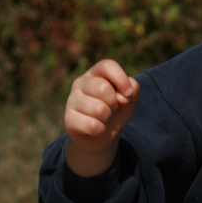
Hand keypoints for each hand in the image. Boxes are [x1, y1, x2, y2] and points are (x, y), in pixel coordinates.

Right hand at [64, 60, 139, 176]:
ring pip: (99, 109)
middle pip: (103, 88)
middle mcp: (80, 83)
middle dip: (114, 103)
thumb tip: (125, 94)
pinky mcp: (68, 119)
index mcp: (95, 73)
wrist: (101, 136)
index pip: (107, 66)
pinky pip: (92, 125)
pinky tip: (96, 128)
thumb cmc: (115, 112)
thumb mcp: (129, 99)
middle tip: (112, 109)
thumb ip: (133, 90)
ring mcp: (72, 100)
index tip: (128, 94)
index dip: (121, 79)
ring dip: (108, 118)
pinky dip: (100, 129)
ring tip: (104, 118)